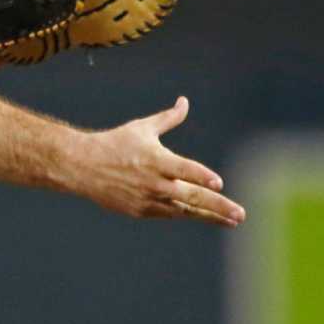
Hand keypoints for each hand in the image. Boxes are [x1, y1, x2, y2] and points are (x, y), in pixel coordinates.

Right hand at [67, 96, 243, 224]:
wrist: (82, 167)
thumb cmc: (115, 143)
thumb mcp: (142, 128)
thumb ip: (168, 118)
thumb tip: (185, 102)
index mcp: (156, 160)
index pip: (184, 169)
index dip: (201, 176)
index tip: (219, 183)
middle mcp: (153, 182)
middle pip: (191, 196)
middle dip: (218, 207)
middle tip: (240, 214)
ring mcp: (146, 199)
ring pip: (184, 210)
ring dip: (208, 216)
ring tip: (230, 221)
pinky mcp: (139, 211)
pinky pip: (168, 213)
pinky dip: (185, 213)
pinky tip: (202, 214)